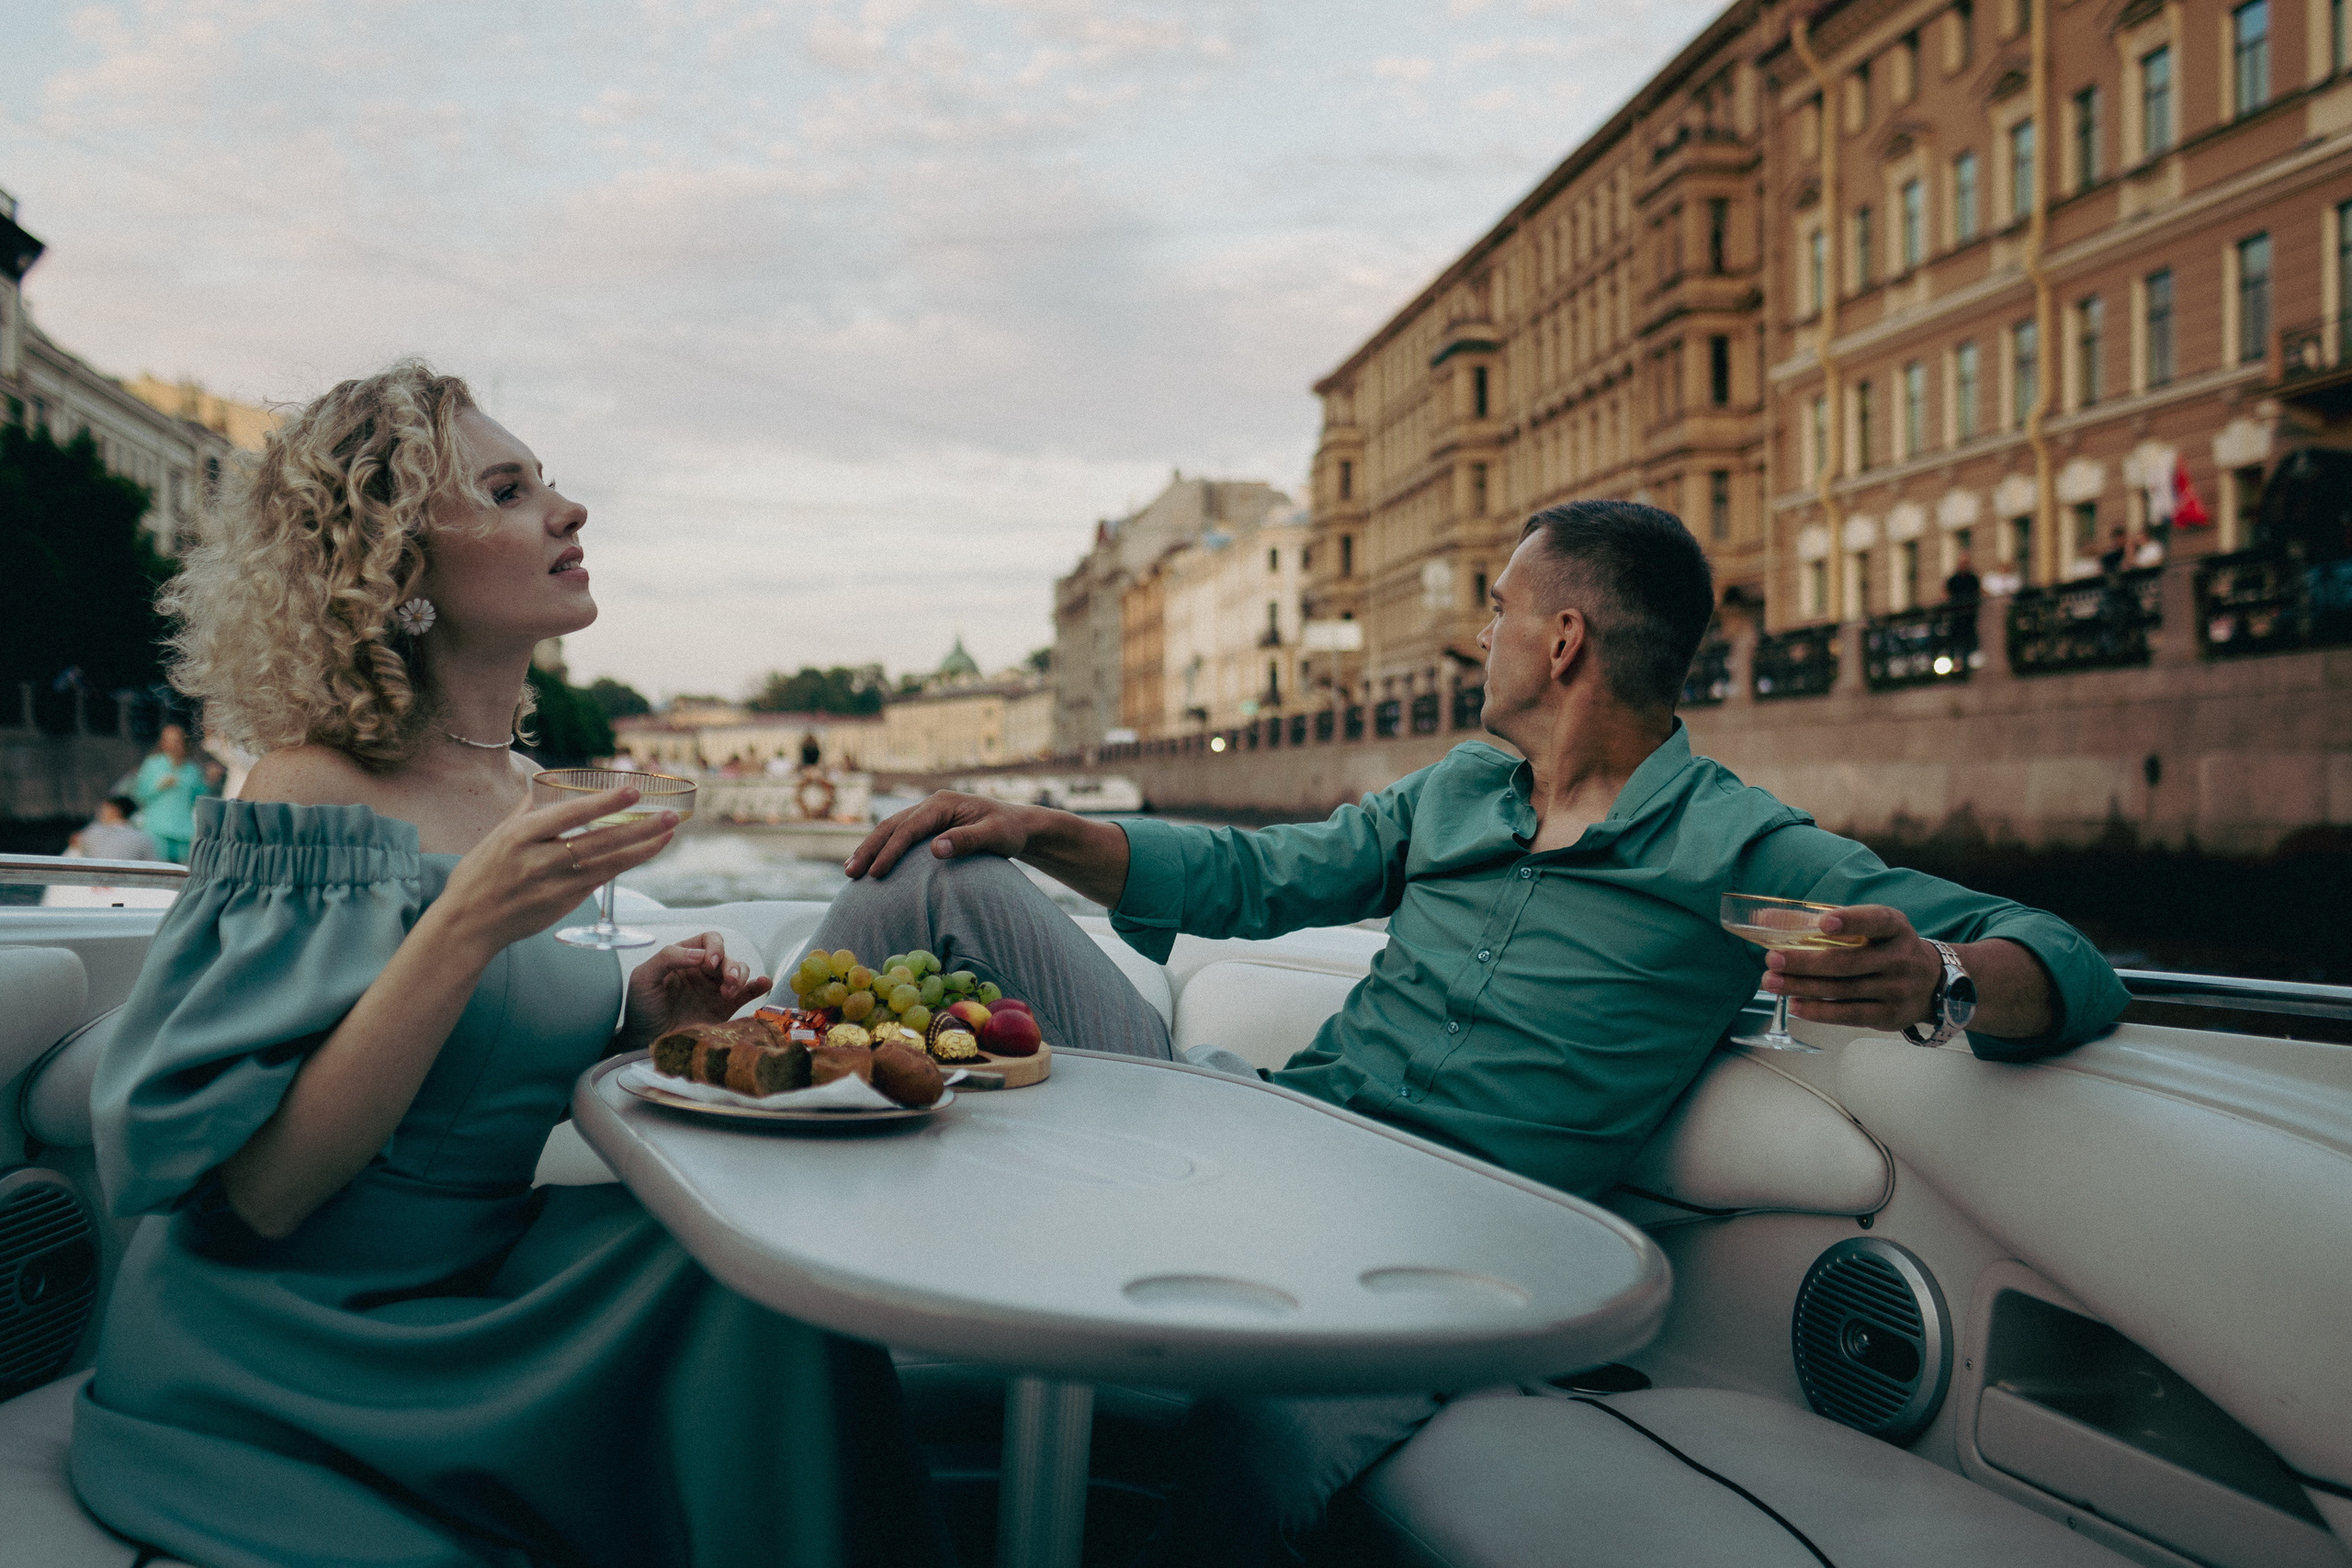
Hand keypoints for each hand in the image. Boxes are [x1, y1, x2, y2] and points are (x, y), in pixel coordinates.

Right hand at [429, 786, 677, 958]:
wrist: (467, 925)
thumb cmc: (478, 877)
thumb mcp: (494, 837)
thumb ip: (523, 813)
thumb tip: (541, 786)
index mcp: (520, 836)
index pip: (570, 815)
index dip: (604, 803)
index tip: (633, 791)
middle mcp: (539, 861)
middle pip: (599, 842)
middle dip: (639, 828)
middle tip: (670, 815)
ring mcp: (554, 885)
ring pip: (608, 864)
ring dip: (643, 849)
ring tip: (669, 833)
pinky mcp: (563, 905)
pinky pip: (600, 880)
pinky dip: (624, 866)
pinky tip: (644, 853)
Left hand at [616, 933, 770, 1052]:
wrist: (645, 1042)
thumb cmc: (641, 1008)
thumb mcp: (644, 977)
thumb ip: (668, 958)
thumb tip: (700, 954)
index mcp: (685, 958)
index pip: (707, 941)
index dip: (714, 947)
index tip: (709, 962)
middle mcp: (702, 971)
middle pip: (727, 956)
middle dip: (729, 965)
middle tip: (725, 981)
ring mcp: (715, 989)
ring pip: (740, 971)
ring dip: (740, 976)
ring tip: (730, 991)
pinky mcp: (725, 1008)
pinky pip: (748, 993)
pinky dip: (758, 985)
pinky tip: (763, 983)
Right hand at [846, 790, 1037, 879]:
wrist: (1018, 825)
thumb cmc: (1009, 831)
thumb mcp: (995, 836)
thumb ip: (967, 841)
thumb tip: (935, 849)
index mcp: (942, 803)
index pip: (909, 828)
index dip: (890, 851)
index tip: (875, 873)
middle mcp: (931, 805)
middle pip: (891, 826)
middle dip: (869, 849)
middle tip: (850, 873)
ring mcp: (928, 813)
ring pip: (891, 829)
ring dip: (870, 849)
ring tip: (851, 871)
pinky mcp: (928, 825)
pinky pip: (899, 836)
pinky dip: (882, 849)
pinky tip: (871, 865)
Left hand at [1762, 904, 1942, 1031]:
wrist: (1932, 984)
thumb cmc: (1887, 949)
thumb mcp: (1872, 928)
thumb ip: (1825, 922)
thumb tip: (1766, 920)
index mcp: (1895, 928)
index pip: (1877, 921)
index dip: (1852, 920)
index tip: (1825, 921)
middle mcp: (1900, 958)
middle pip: (1847, 962)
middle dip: (1805, 961)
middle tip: (1773, 959)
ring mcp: (1897, 989)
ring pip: (1842, 990)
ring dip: (1802, 987)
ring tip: (1771, 982)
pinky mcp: (1890, 1015)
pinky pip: (1849, 1014)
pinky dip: (1819, 1011)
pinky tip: (1795, 1005)